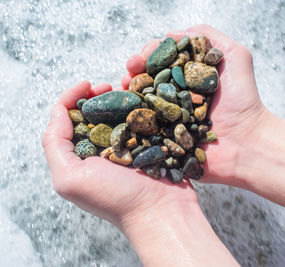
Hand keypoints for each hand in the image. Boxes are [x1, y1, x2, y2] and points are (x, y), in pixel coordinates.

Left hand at [41, 81, 198, 231]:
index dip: (73, 97)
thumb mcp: (71, 178)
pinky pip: (143, 119)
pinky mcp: (150, 144)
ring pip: (119, 112)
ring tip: (128, 86)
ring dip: (121, 96)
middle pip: (94, 112)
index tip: (88, 84)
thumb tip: (59, 111)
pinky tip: (146, 97)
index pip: (68, 118)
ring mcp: (128, 146)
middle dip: (98, 94)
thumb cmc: (116, 198)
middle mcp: (102, 149)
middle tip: (109, 85)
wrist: (161, 211)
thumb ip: (55, 145)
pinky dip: (143, 106)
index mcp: (80, 155)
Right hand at [122, 24, 269, 185]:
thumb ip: (208, 36)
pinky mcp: (165, 139)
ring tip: (123, 88)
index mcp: (190, 76)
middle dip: (134, 72)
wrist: (246, 142)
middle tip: (129, 71)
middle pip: (148, 79)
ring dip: (128, 92)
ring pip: (142, 101)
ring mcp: (170, 117)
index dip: (149, 54)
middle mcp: (178, 95)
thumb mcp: (235, 56)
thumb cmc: (243, 100)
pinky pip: (143, 129)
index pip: (163, 60)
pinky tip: (123, 112)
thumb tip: (170, 34)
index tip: (142, 57)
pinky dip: (129, 119)